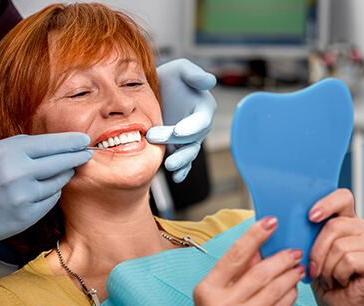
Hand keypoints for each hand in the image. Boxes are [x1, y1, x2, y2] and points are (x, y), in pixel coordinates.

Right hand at [0, 132, 91, 252]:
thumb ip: (20, 147)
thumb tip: (50, 145)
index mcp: (7, 152)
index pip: (50, 143)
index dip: (71, 141)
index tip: (83, 139)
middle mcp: (17, 174)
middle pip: (61, 162)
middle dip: (77, 156)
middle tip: (87, 153)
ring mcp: (23, 197)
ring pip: (58, 182)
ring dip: (64, 174)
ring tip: (66, 170)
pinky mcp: (26, 216)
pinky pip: (50, 200)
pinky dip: (52, 192)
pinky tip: (48, 188)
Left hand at [146, 59, 216, 182]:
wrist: (155, 90)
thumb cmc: (171, 78)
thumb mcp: (181, 69)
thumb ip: (194, 74)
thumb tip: (210, 81)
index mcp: (203, 108)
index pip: (201, 120)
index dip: (191, 127)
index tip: (178, 131)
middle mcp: (198, 126)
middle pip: (192, 139)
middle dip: (177, 142)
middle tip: (154, 138)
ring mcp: (188, 139)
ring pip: (189, 153)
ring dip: (181, 161)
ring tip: (169, 166)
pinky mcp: (178, 147)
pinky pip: (183, 161)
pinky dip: (182, 170)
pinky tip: (176, 177)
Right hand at [194, 217, 304, 305]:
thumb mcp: (212, 292)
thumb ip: (233, 270)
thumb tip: (258, 248)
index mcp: (208, 288)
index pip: (235, 255)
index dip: (254, 235)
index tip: (270, 222)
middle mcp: (223, 304)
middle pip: (260, 273)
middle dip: (281, 258)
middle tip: (294, 251)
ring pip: (274, 290)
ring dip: (290, 275)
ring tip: (297, 267)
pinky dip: (289, 295)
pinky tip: (292, 287)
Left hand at [308, 189, 363, 305]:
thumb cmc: (322, 277)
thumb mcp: (309, 250)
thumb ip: (306, 232)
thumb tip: (286, 220)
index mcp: (345, 220)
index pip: (342, 197)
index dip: (327, 203)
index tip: (311, 216)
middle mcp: (362, 229)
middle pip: (334, 225)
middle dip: (316, 250)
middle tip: (313, 268)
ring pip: (339, 245)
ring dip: (326, 267)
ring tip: (328, 277)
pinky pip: (349, 260)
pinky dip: (338, 274)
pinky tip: (340, 281)